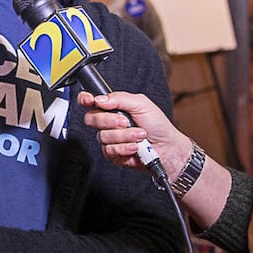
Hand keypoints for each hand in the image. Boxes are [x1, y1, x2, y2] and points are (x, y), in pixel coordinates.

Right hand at [78, 89, 193, 178]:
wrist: (167, 147)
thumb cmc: (157, 125)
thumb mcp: (142, 104)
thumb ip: (120, 98)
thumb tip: (100, 99)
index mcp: (113, 107)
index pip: (90, 101)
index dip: (85, 99)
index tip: (90, 101)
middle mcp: (108, 122)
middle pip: (92, 119)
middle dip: (111, 121)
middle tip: (127, 121)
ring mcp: (109, 138)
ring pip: (103, 136)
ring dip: (125, 136)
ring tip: (139, 135)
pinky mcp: (112, 154)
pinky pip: (109, 150)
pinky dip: (125, 148)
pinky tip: (135, 147)